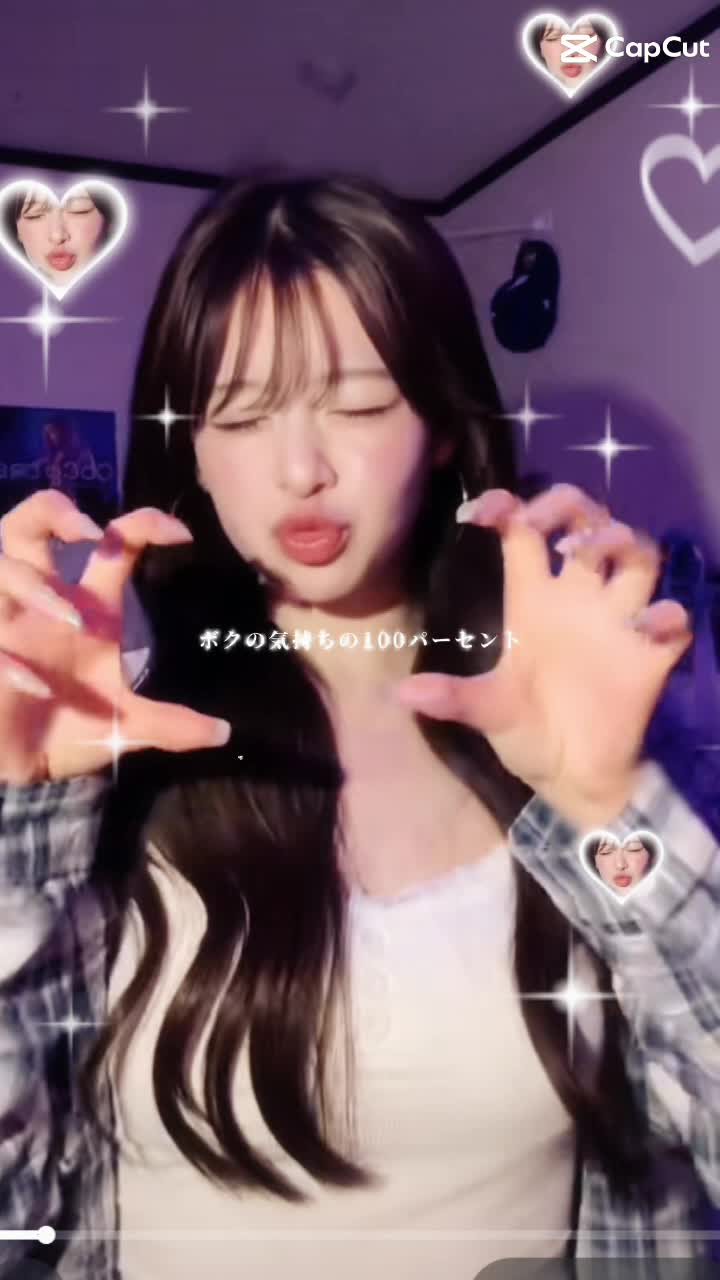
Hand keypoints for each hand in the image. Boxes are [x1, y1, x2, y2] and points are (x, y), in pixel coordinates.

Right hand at [0, 489, 230, 784]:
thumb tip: (224, 733)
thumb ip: (172, 725)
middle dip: (54, 511)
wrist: (22, 767)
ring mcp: (5, 623)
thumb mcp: (126, 726)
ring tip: (72, 619)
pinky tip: (30, 684)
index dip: (145, 524)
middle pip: (29, 523)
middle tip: (89, 532)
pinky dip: (9, 662)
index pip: (113, 543)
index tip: (181, 534)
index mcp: (86, 604)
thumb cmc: (69, 728)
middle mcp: (43, 601)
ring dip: (35, 586)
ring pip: (1, 568)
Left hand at [393, 484, 690, 826]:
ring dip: (621, 541)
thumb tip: (404, 694)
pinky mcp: (650, 655)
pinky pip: (672, 621)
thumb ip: (455, 699)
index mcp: (531, 602)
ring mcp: (616, 623)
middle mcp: (576, 600)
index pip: (522, 533)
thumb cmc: (527, 733)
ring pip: (636, 556)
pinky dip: (666, 616)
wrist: (572, 779)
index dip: (508, 508)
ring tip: (593, 554)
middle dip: (573, 509)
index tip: (489, 508)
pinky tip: (649, 625)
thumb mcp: (489, 712)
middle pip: (586, 524)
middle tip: (552, 528)